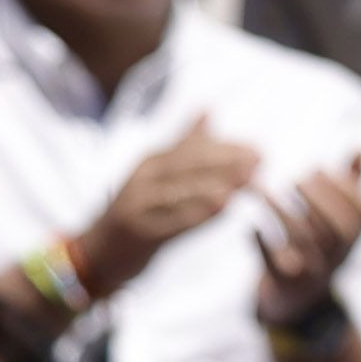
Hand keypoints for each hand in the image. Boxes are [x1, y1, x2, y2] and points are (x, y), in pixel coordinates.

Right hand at [80, 118, 267, 292]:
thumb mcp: (158, 173)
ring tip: (247, 181)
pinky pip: (172, 222)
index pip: (192, 149)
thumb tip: (208, 109)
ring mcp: (138, 205)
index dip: (226, 148)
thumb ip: (184, 144)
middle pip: (187, 166)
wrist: (100, 253)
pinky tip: (224, 208)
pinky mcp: (139, 232)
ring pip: (181, 192)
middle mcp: (143, 178)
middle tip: (260, 161)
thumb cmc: (139, 210)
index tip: (258, 148)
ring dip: (217, 185)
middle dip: (226, 163)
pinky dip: (198, 213)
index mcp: (151, 162)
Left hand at [253, 155, 360, 326]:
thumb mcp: (341, 217)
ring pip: (303, 242)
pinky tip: (252, 227)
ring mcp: (314, 272)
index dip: (343, 188)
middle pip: (336, 229)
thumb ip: (353, 183)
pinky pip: (274, 266)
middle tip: (295, 179)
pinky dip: (262, 245)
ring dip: (282, 213)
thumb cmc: (321, 244)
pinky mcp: (285, 285)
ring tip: (260, 190)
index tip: (318, 169)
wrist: (299, 298)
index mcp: (355, 237)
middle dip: (317, 199)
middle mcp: (339, 256)